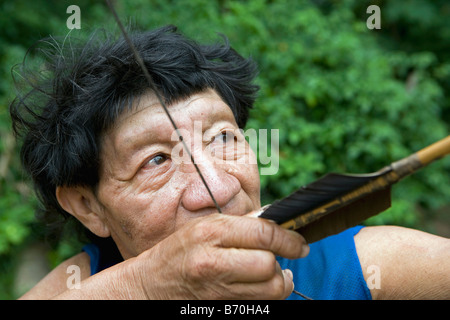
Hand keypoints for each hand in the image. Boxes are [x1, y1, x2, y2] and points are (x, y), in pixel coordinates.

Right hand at [132, 212, 308, 298]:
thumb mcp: (203, 227)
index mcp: (211, 232)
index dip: (289, 239)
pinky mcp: (222, 307)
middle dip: (282, 263)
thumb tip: (276, 222)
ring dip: (279, 282)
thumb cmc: (178, 252)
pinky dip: (266, 296)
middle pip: (269, 265)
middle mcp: (214, 261)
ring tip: (275, 275)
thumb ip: (239, 225)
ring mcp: (217, 289)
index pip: (263, 234)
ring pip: (270, 289)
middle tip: (280, 259)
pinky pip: (259, 305)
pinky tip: (259, 288)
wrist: (149, 286)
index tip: (300, 243)